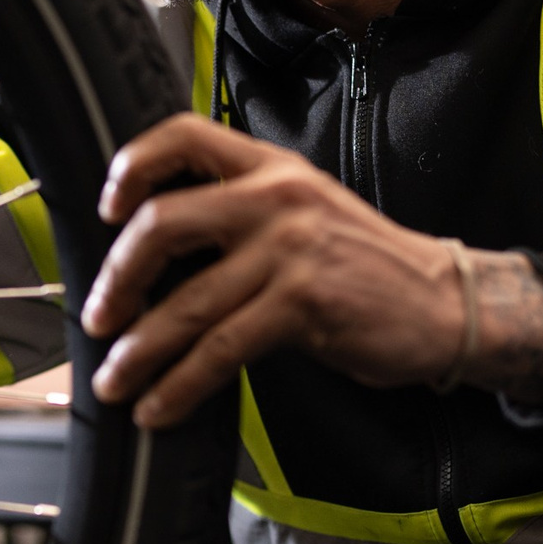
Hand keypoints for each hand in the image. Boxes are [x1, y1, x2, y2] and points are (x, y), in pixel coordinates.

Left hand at [81, 115, 542, 426]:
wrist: (443, 304)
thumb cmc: (363, 267)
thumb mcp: (302, 215)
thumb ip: (237, 217)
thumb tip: (152, 258)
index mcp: (270, 168)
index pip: (185, 135)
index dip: (134, 165)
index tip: (107, 208)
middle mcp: (275, 198)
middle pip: (163, 224)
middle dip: (118, 279)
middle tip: (99, 318)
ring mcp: (289, 249)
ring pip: (186, 303)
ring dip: (139, 351)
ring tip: (115, 382)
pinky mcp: (302, 303)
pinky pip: (221, 349)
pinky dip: (180, 385)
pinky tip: (160, 408)